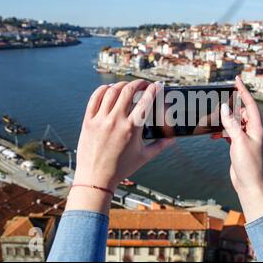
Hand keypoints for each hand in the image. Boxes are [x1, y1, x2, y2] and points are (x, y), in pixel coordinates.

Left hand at [66, 80, 173, 214]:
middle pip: (128, 91)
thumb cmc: (121, 168)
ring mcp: (100, 120)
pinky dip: (103, 90)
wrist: (95, 178)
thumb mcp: (144, 157)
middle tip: (144, 84)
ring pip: (111, 91)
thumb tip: (173, 138)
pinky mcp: (88, 121)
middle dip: (139, 83)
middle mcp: (116, 121)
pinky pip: (94, 98)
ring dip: (122, 85)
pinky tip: (110, 89)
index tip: (158, 85)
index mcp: (132, 129)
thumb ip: (160, 145)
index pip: (146, 101)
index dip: (154, 89)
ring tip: (128, 86)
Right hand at [219, 76, 262, 222]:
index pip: (249, 103)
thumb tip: (224, 107)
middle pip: (240, 111)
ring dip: (224, 121)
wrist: (249, 184)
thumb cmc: (249, 165)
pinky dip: (222, 132)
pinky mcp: (238, 145)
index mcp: (256, 127)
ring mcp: (245, 138)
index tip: (236, 79)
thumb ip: (231, 123)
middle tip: (218, 102)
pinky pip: (229, 132)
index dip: (243, 90)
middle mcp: (252, 130)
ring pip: (234, 122)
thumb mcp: (238, 141)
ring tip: (214, 120)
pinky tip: (214, 135)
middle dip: (230, 107)